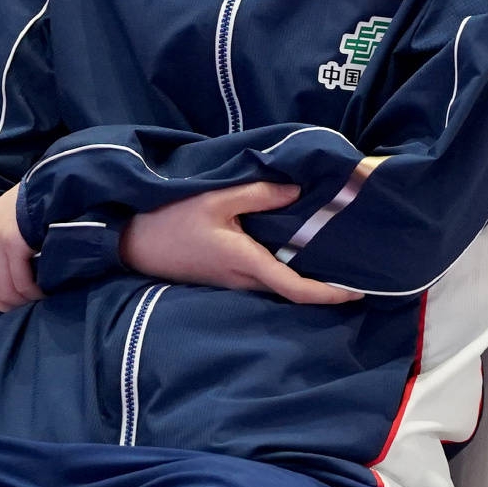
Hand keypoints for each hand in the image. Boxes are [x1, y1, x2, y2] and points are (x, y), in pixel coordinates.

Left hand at [0, 188, 42, 315]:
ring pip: (3, 288)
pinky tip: (43, 291)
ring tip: (36, 298)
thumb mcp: (8, 213)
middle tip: (17, 308)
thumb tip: (3, 273)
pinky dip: (33, 293)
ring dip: (20, 300)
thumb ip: (0, 237)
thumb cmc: (37, 198)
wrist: (54, 183)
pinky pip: (21, 283)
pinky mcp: (15, 245)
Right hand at [121, 182, 361, 305]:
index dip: (329, 294)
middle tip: (352, 267)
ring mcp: (231, 281)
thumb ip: (258, 194)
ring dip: (303, 276)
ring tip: (328, 256)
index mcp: (246, 262)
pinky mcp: (222, 276)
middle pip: (292, 290)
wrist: (131, 241)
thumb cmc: (170, 218)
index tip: (357, 290)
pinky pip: (261, 277)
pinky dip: (283, 269)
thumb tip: (297, 192)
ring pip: (276, 284)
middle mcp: (243, 280)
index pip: (297, 288)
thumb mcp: (215, 197)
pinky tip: (290, 249)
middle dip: (324, 285)